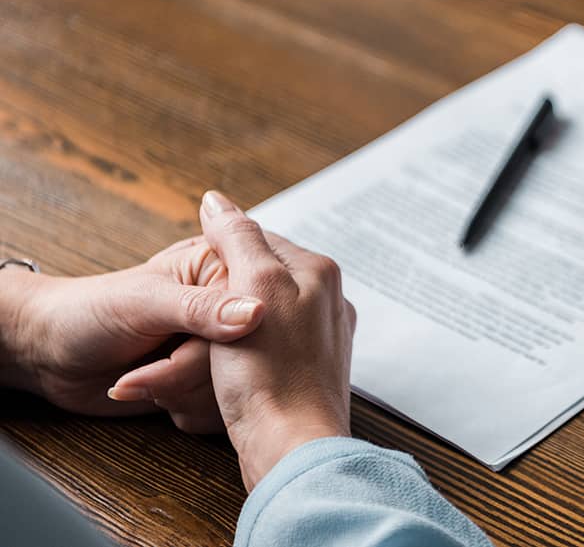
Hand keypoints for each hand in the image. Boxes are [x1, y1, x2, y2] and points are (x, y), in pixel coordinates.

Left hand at [0, 238, 265, 432]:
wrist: (51, 354)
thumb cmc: (88, 312)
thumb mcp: (145, 304)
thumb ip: (201, 308)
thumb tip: (256, 313)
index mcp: (221, 270)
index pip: (253, 311)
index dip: (222, 342)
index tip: (186, 351)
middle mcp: (228, 307)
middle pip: (245, 355)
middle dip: (191, 373)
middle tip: (150, 370)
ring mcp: (219, 346)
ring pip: (238, 387)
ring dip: (185, 394)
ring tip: (145, 380)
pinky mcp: (209, 379)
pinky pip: (224, 407)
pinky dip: (187, 411)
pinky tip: (157, 397)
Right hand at [156, 192, 353, 489]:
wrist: (291, 448)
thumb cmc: (271, 372)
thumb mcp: (252, 286)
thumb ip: (238, 237)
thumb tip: (216, 200)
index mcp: (319, 271)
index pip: (258, 238)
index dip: (217, 254)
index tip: (189, 279)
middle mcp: (328, 300)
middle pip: (258, 278)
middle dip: (218, 297)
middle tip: (191, 325)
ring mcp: (322, 338)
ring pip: (257, 316)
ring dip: (222, 331)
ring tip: (202, 353)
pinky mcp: (308, 373)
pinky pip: (265, 351)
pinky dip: (237, 359)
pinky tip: (224, 374)